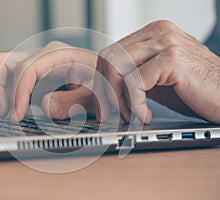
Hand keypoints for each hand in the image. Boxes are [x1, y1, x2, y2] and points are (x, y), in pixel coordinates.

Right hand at [0, 41, 97, 120]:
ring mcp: (32, 64)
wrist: (104, 78)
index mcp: (58, 55)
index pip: (28, 69)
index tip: (15, 116)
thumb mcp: (96, 95)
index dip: (18, 93)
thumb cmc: (103, 84)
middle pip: (5, 62)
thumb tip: (43, 107)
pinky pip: (2, 79)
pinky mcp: (27, 76)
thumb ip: (73, 101)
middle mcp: (41, 56)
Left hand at [95, 20, 219, 123]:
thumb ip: (133, 76)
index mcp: (152, 34)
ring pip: (116, 68)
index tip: (107, 104)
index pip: (110, 53)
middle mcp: (158, 32)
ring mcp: (165, 43)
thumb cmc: (196, 91)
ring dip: (118, 99)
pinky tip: (147, 116)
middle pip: (108, 58)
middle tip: (114, 113)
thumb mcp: (157, 80)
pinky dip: (135, 105)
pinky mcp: (172, 59)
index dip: (102, 82)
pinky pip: (134, 83)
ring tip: (132, 116)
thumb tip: (104, 88)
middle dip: (106, 91)